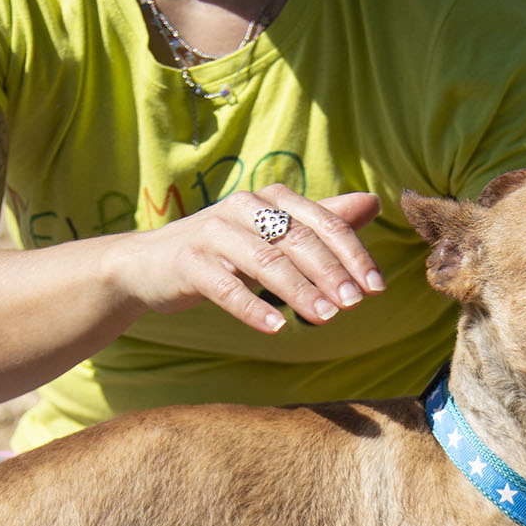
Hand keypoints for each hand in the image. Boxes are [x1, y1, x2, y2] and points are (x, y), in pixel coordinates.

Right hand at [114, 185, 386, 333]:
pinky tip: (277, 327)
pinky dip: (252, 307)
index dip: (353, 254)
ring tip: (326, 317)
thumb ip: (320, 220)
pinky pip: (226, 287)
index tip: (376, 287)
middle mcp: (244, 206)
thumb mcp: (272, 232)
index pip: (322, 223)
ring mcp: (214, 232)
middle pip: (297, 240)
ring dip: (299, 290)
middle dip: (330, 272)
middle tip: (355, 304)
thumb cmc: (222, 250)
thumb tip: (371, 203)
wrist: (149, 263)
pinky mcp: (189, 261)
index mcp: (270, 197)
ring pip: (265, 261)